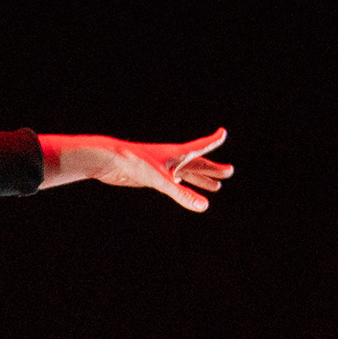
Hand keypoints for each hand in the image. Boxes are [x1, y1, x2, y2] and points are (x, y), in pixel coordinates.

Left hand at [52, 128, 232, 211]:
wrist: (108, 160)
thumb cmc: (135, 164)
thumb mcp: (162, 181)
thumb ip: (182, 194)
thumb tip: (204, 206)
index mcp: (177, 154)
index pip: (201, 147)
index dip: (213, 141)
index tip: (223, 132)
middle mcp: (171, 159)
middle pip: (198, 164)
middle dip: (213, 169)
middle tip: (229, 171)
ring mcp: (161, 167)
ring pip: (186, 173)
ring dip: (201, 179)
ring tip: (216, 186)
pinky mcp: (150, 176)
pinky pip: (172, 181)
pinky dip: (182, 184)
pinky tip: (183, 187)